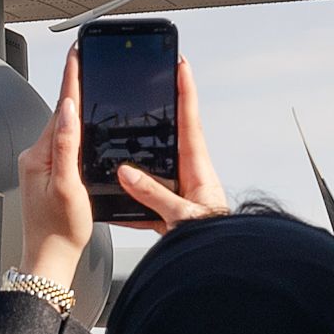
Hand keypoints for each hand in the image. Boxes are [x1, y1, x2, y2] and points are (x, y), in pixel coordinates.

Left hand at [17, 52, 94, 289]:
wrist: (50, 258)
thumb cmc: (60, 231)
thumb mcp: (68, 186)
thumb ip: (67, 146)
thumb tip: (68, 110)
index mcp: (39, 155)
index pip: (60, 109)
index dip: (71, 78)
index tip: (76, 54)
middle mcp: (35, 156)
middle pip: (61, 115)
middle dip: (76, 89)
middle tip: (88, 61)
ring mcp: (39, 165)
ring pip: (62, 130)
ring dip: (76, 111)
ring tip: (90, 87)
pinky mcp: (46, 174)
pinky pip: (63, 145)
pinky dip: (75, 133)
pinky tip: (85, 130)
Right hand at [113, 57, 231, 232]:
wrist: (217, 267)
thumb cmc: (213, 242)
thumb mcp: (183, 216)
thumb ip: (154, 195)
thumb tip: (128, 174)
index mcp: (198, 170)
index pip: (190, 121)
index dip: (185, 92)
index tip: (180, 66)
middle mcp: (191, 177)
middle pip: (172, 138)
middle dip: (161, 116)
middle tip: (149, 91)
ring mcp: (181, 193)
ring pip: (155, 170)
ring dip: (139, 163)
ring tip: (118, 150)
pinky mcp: (172, 212)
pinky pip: (148, 200)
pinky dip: (132, 202)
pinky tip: (116, 206)